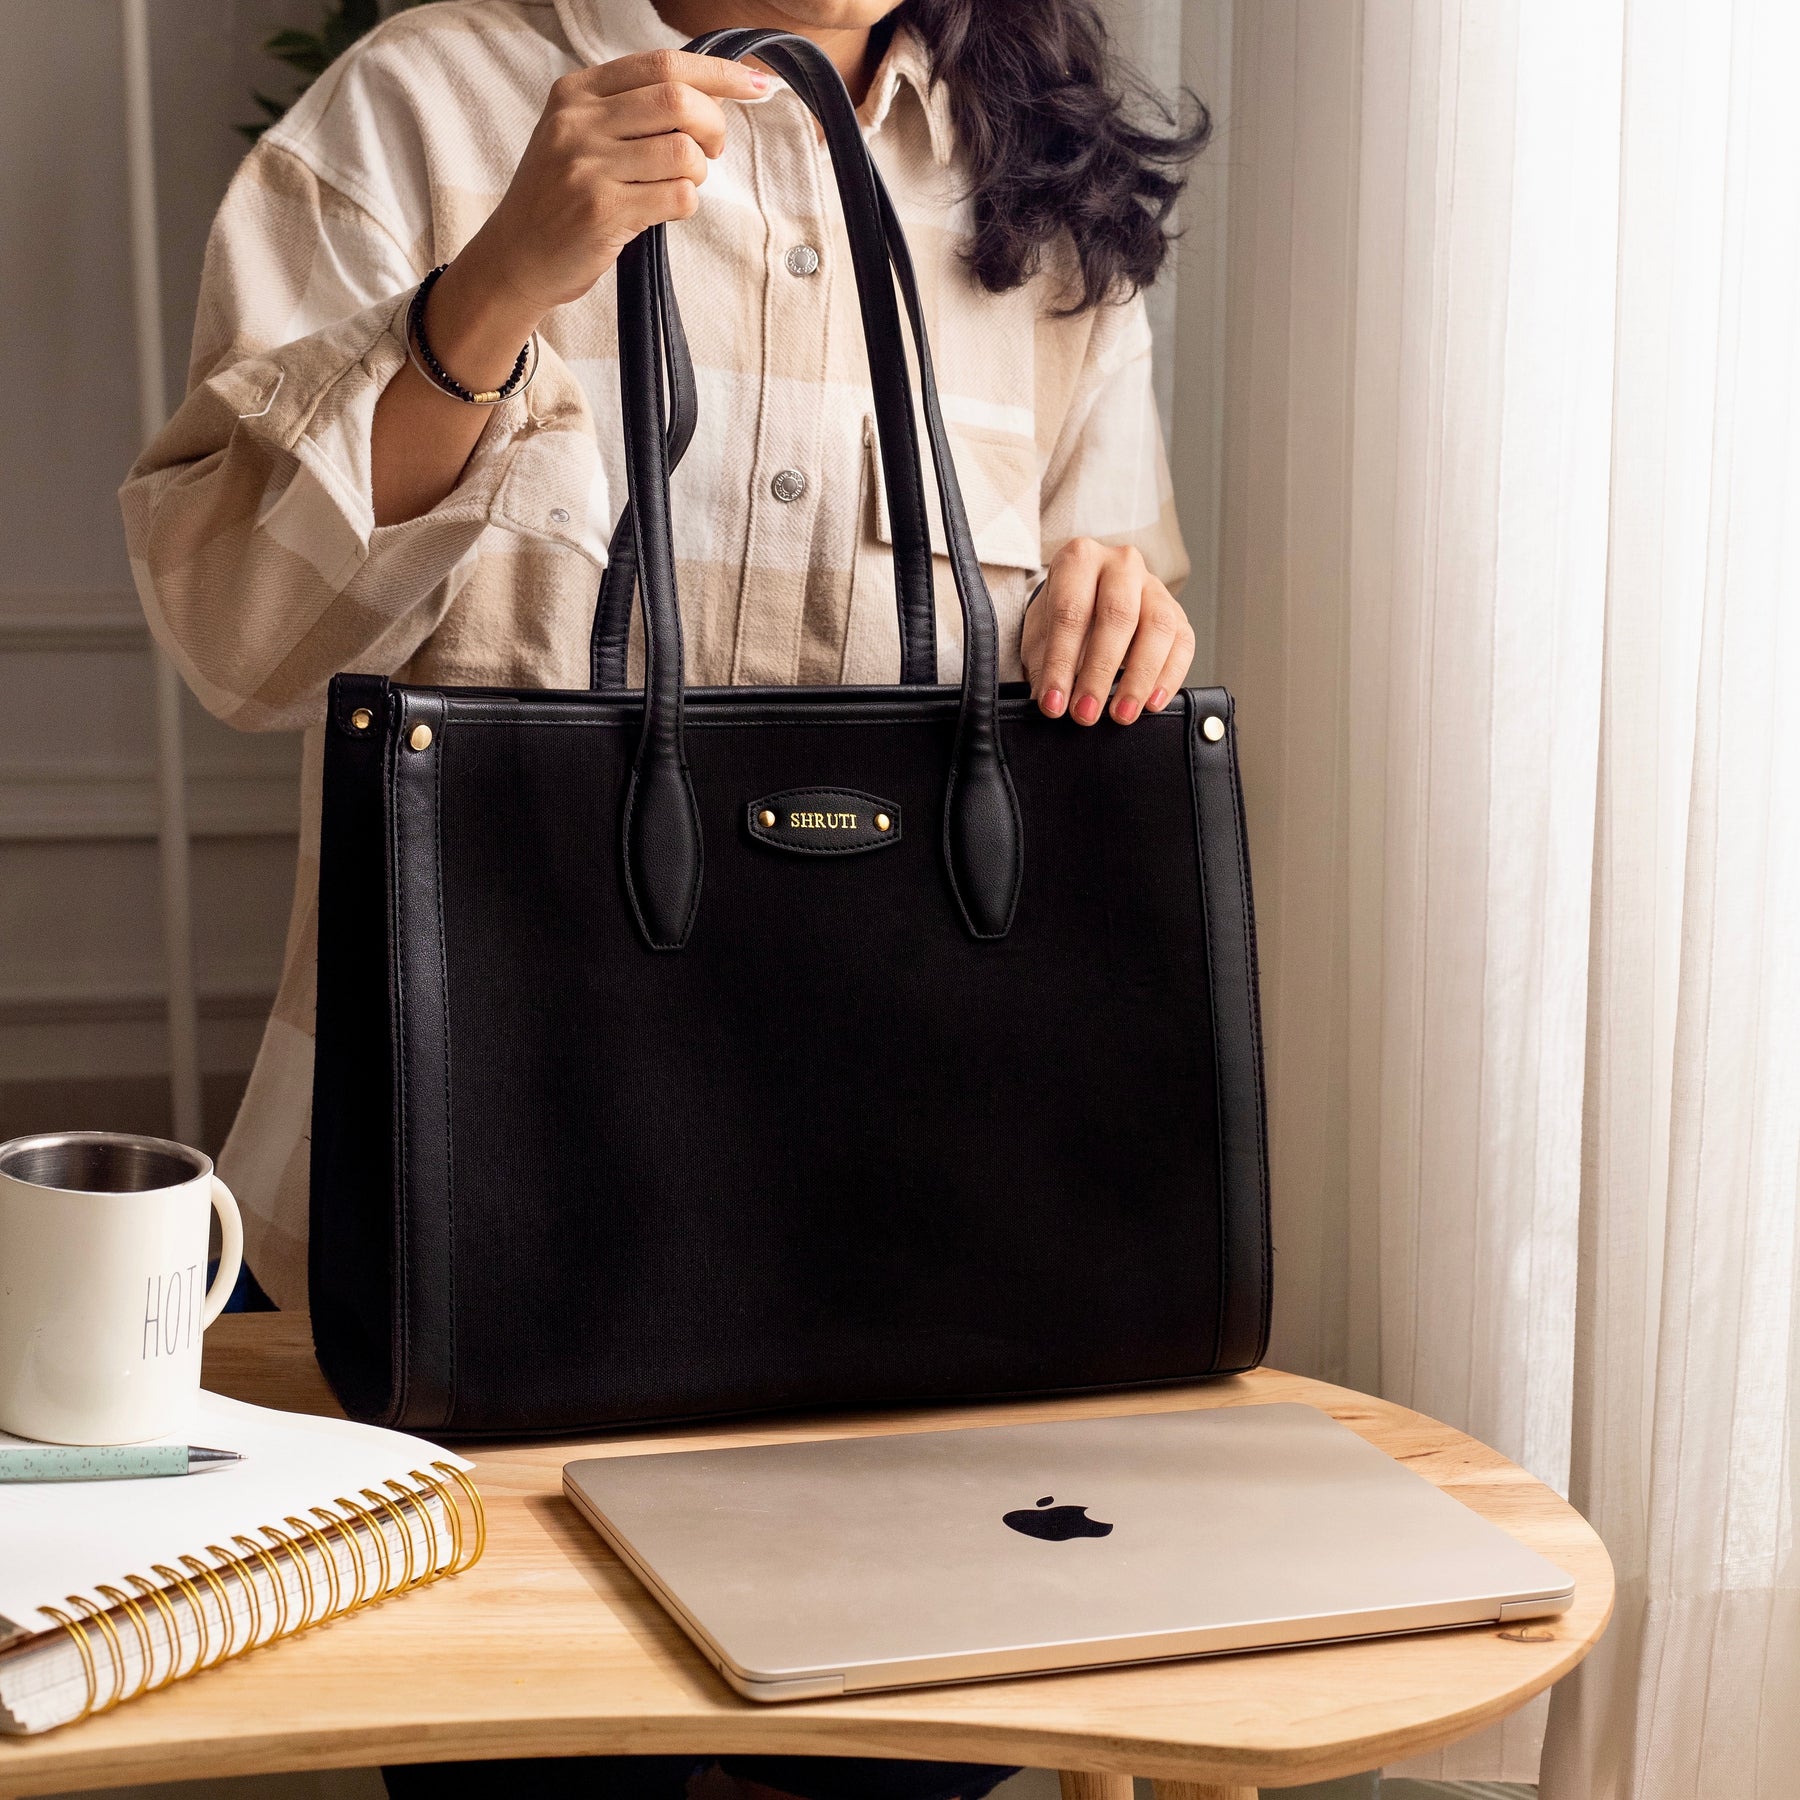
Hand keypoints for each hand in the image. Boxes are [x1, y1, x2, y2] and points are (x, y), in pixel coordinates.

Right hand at [423, 50, 770, 379]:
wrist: (514, 259)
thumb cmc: (558, 199)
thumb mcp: (577, 136)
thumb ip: (628, 111)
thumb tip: (708, 97)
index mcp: (577, 92)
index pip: (661, 64)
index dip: (718, 72)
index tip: (757, 85)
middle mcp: (578, 122)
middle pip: (678, 100)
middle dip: (714, 125)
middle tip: (713, 149)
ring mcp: (588, 166)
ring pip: (683, 151)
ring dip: (699, 172)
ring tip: (682, 183)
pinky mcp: (602, 211)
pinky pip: (677, 197)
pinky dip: (686, 204)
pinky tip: (665, 210)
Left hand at [1021, 539, 1194, 724]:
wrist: (1088, 601)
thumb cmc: (1063, 617)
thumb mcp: (1041, 634)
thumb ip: (1044, 665)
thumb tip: (1049, 702)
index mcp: (1079, 560)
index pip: (1070, 611)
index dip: (1060, 662)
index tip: (1053, 703)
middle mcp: (1121, 564)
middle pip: (1118, 616)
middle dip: (1099, 672)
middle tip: (1085, 713)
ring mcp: (1154, 587)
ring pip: (1157, 627)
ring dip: (1139, 677)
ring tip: (1121, 714)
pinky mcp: (1178, 613)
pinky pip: (1182, 643)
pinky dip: (1169, 677)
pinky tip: (1151, 703)